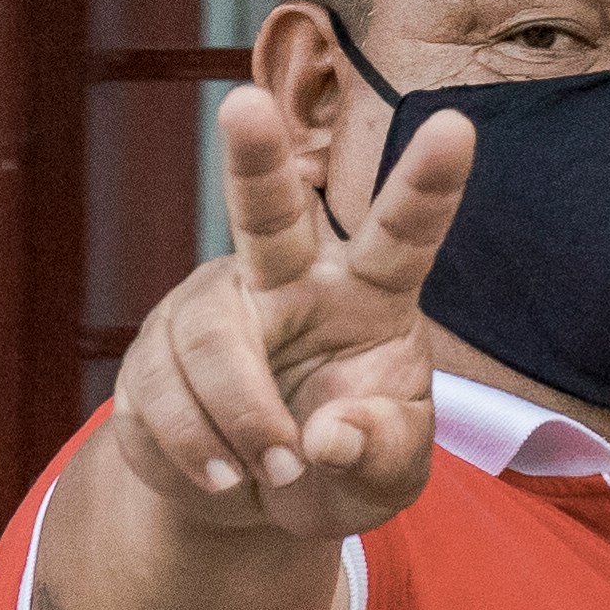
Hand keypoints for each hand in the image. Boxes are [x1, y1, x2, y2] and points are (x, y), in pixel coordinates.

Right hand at [105, 87, 474, 541]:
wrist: (257, 503)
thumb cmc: (345, 466)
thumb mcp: (391, 476)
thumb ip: (382, 452)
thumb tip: (327, 435)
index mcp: (368, 292)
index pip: (403, 234)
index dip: (428, 185)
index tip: (458, 128)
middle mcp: (286, 277)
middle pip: (267, 211)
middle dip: (255, 159)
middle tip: (243, 105)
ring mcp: (212, 307)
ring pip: (211, 345)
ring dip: (246, 424)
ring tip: (277, 471)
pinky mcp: (152, 352)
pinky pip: (164, 396)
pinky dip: (200, 454)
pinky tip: (227, 477)